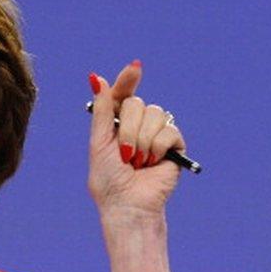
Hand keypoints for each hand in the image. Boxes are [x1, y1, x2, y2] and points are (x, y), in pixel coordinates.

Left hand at [87, 62, 185, 216]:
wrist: (127, 204)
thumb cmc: (108, 178)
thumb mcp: (98, 141)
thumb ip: (101, 110)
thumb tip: (96, 78)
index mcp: (116, 122)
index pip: (123, 93)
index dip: (128, 79)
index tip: (135, 67)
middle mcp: (137, 124)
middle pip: (136, 103)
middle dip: (127, 129)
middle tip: (124, 154)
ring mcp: (156, 133)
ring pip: (154, 114)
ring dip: (141, 140)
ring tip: (137, 161)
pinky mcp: (174, 145)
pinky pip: (168, 130)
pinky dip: (157, 147)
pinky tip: (152, 162)